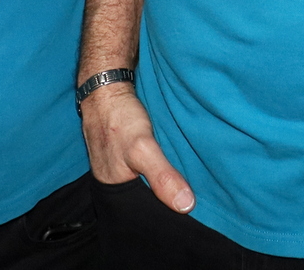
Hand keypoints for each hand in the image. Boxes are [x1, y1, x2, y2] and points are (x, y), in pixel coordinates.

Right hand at [80, 83, 195, 212]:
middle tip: (197, 199)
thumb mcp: (142, 149)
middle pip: (147, 200)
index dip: (165, 216)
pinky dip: (164, 167)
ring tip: (192, 185)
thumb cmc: (119, 119)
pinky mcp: (131, 152)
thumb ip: (162, 177)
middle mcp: (116, 184)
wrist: (106, 87)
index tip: (190, 215)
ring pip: (149, 183)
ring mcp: (123, 167)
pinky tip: (180, 165)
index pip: (143, 216)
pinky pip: (150, 168)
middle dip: (168, 200)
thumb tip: (186, 206)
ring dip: (167, 183)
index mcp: (114, 193)